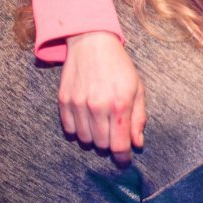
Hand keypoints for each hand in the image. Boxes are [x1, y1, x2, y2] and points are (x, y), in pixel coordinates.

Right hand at [58, 31, 145, 164]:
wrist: (91, 42)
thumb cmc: (119, 66)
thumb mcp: (137, 88)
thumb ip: (138, 118)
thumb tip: (137, 144)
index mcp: (120, 105)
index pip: (119, 146)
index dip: (122, 159)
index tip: (124, 161)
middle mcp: (97, 107)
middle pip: (101, 146)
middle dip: (110, 146)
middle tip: (114, 135)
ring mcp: (78, 104)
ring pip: (84, 140)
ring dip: (94, 139)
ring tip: (100, 125)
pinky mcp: (64, 101)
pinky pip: (69, 130)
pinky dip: (78, 131)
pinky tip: (86, 120)